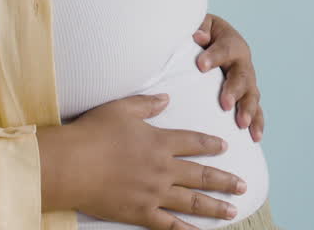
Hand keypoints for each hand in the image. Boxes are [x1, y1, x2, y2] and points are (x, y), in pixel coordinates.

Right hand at [38, 94, 246, 228]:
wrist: (70, 164)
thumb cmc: (92, 133)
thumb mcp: (121, 109)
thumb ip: (147, 104)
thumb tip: (166, 98)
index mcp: (160, 142)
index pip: (194, 142)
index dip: (212, 145)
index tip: (226, 147)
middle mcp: (163, 168)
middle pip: (201, 175)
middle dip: (225, 180)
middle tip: (244, 185)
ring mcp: (153, 193)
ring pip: (192, 201)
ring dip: (215, 206)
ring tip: (233, 210)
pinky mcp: (140, 213)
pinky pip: (168, 225)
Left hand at [193, 14, 263, 141]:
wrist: (213, 41)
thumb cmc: (201, 34)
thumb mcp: (200, 26)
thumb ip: (200, 28)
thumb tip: (198, 36)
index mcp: (230, 42)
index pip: (224, 49)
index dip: (214, 56)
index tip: (201, 66)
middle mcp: (242, 62)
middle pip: (241, 76)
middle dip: (234, 90)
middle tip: (225, 104)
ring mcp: (247, 80)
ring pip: (251, 94)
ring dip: (248, 110)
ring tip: (242, 124)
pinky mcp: (247, 96)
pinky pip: (256, 110)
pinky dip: (257, 123)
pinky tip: (255, 137)